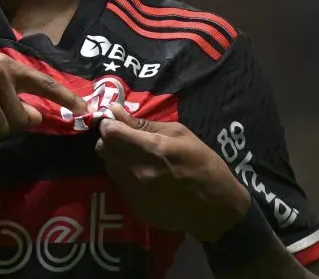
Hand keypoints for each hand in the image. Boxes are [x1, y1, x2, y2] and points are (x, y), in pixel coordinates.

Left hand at [95, 104, 250, 241]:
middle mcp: (138, 171)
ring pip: (108, 166)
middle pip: (103, 149)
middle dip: (111, 140)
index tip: (117, 123)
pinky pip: (119, 184)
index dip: (110, 124)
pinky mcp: (135, 206)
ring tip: (136, 157)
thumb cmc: (202, 163)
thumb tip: (116, 111)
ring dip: (116, 158)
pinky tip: (144, 176)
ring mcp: (135, 192)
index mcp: (151, 149)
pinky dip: (125, 176)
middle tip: (126, 139)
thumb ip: (144, 123)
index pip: (110, 132)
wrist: (215, 207)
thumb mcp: (180, 134)